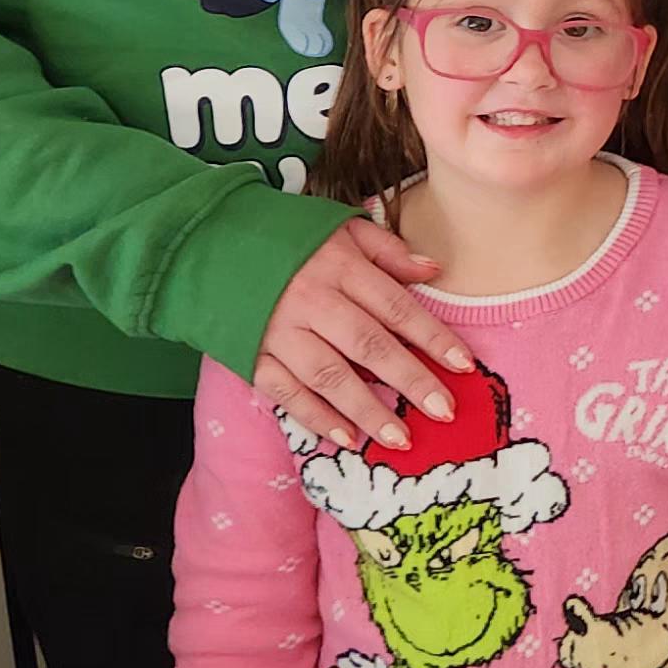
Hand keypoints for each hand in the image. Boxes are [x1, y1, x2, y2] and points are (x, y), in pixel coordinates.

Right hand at [254, 219, 471, 448]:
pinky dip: (316, 418)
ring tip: (401, 439)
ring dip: (367, 410)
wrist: (204, 242)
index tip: (464, 364)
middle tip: (444, 410)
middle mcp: (311, 301)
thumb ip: (387, 250)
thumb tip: (434, 270)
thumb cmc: (284, 237)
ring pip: (329, 377)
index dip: (432, 336)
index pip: (395, 306)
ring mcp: (278, 331)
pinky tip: (347, 439)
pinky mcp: (250, 355)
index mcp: (338, 267)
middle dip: (410, 380)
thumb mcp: (340, 228)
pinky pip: (287, 393)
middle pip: (368, 345)